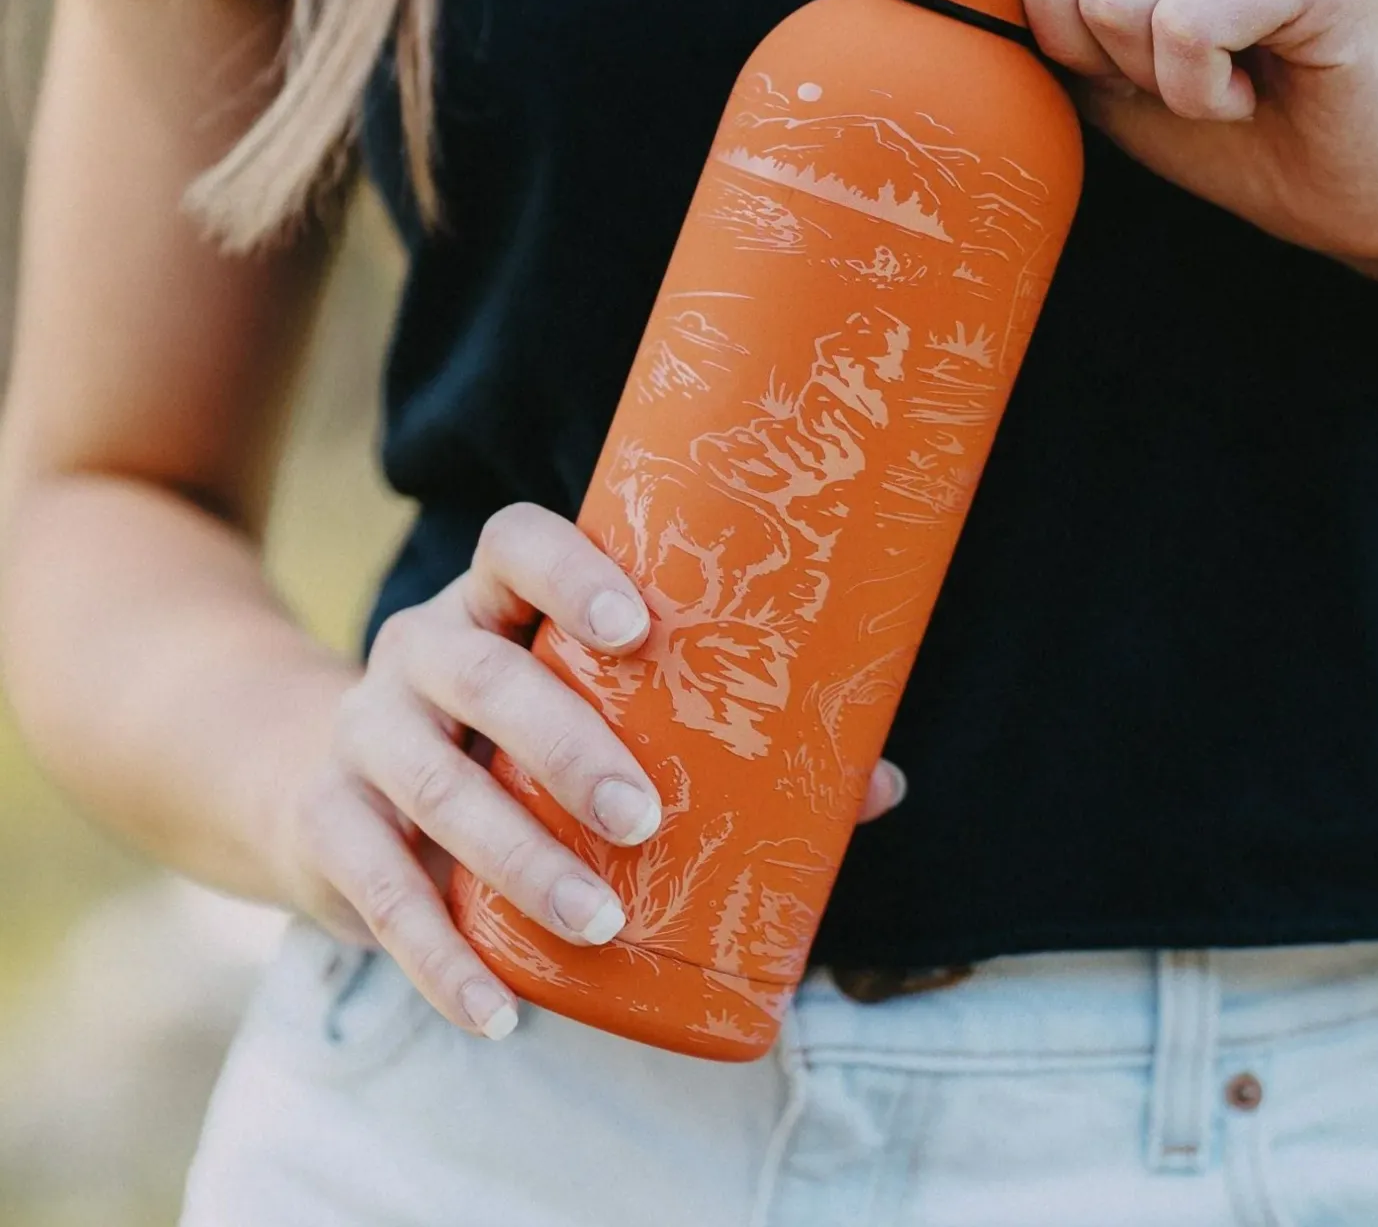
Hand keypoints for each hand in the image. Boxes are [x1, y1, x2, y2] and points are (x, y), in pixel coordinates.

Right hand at [275, 502, 905, 1038]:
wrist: (316, 778)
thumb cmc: (506, 738)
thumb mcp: (580, 711)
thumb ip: (712, 739)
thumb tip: (881, 785)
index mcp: (492, 603)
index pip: (515, 544)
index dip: (568, 569)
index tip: (637, 625)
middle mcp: (420, 650)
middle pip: (480, 676)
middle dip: (563, 744)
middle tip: (643, 814)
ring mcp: (363, 732)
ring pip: (434, 787)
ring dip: (518, 859)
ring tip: (598, 918)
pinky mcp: (325, 823)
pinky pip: (376, 891)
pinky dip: (437, 958)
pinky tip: (499, 1012)